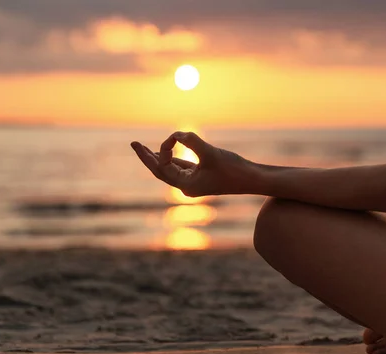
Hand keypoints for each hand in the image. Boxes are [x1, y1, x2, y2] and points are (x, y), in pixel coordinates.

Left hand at [131, 131, 254, 196]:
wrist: (253, 179)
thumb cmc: (234, 169)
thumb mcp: (211, 153)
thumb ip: (191, 141)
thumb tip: (176, 134)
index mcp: (186, 186)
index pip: (164, 167)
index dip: (163, 150)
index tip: (174, 137)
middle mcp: (186, 187)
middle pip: (159, 171)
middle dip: (146, 157)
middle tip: (133, 143)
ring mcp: (193, 183)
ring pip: (169, 169)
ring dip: (157, 157)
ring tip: (142, 148)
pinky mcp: (201, 177)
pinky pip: (181, 167)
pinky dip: (172, 158)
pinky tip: (166, 152)